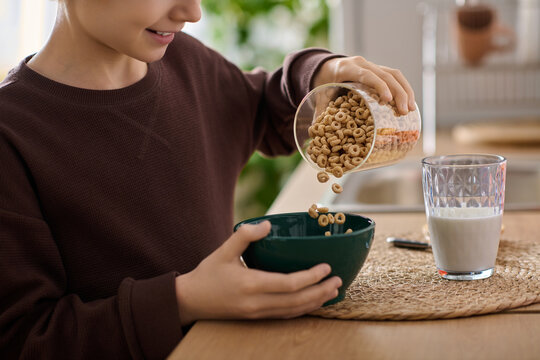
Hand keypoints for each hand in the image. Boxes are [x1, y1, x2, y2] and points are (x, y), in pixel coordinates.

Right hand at [174, 221, 341, 324]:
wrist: (190, 301)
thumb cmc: (207, 274)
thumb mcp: (222, 251)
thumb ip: (244, 235)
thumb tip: (267, 224)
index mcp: (251, 285)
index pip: (289, 285)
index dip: (311, 277)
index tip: (326, 267)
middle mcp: (257, 303)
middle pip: (297, 301)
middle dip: (321, 292)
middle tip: (338, 281)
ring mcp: (257, 313)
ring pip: (293, 311)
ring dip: (316, 302)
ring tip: (332, 292)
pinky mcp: (256, 317)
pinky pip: (285, 316)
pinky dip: (302, 310)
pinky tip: (312, 303)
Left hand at [313, 56, 415, 114]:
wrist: (326, 67)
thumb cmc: (323, 83)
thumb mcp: (319, 95)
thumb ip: (320, 111)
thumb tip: (316, 131)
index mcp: (347, 68)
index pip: (366, 74)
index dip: (378, 85)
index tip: (387, 99)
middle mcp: (362, 64)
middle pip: (385, 74)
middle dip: (398, 92)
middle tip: (404, 111)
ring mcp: (372, 66)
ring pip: (394, 74)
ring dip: (405, 91)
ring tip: (411, 109)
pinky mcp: (379, 71)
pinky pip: (395, 77)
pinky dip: (404, 89)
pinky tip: (409, 103)